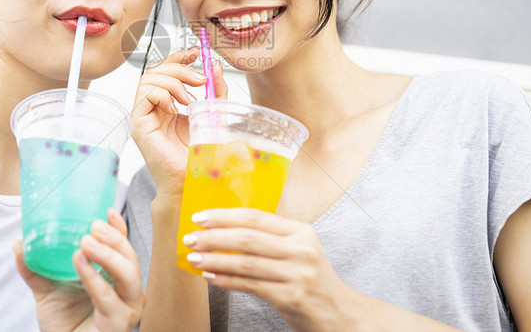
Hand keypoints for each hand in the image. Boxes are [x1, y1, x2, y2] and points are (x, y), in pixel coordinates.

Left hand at [13, 209, 144, 331]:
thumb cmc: (63, 322)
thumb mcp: (46, 290)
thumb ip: (34, 268)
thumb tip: (18, 243)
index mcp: (114, 276)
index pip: (123, 247)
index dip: (118, 228)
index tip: (107, 211)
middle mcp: (126, 290)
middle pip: (131, 257)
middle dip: (113, 239)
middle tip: (92, 227)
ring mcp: (127, 307)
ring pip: (129, 275)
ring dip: (108, 255)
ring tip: (84, 244)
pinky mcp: (120, 323)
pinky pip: (109, 298)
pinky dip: (95, 279)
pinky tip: (81, 265)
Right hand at [131, 48, 226, 200]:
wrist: (194, 181)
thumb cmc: (202, 155)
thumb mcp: (215, 115)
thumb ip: (216, 92)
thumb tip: (215, 66)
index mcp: (171, 104)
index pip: (168, 71)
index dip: (180, 58)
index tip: (197, 53)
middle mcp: (155, 108)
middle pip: (157, 71)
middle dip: (180, 68)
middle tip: (200, 79)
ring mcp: (146, 116)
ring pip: (149, 79)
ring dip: (172, 82)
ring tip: (190, 99)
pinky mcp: (139, 125)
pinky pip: (144, 96)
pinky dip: (162, 95)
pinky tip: (175, 109)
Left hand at [182, 208, 344, 331]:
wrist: (340, 315)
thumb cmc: (312, 281)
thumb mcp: (299, 251)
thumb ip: (270, 239)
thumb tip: (223, 230)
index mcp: (301, 231)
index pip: (256, 217)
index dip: (224, 215)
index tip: (200, 217)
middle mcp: (301, 250)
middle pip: (247, 238)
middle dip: (214, 237)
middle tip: (190, 238)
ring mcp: (298, 274)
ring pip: (246, 263)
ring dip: (215, 260)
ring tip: (194, 258)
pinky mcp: (292, 297)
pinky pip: (251, 286)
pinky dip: (227, 280)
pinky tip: (211, 276)